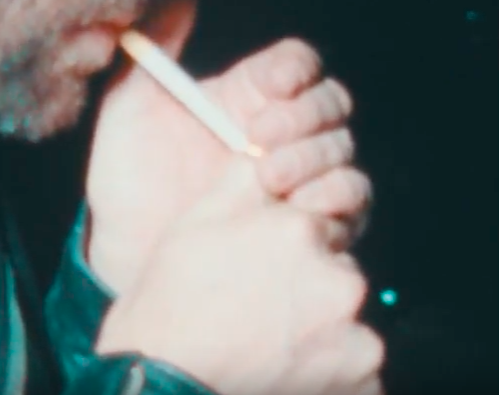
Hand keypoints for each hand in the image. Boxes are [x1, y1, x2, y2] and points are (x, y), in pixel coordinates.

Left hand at [86, 0, 370, 293]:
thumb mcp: (129, 110)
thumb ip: (155, 53)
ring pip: (342, 150)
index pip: (294, 65)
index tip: (269, 84)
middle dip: (304, 116)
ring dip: (317, 157)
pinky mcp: (306, 223)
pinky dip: (336, 197)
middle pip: (329, 104)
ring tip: (269, 179)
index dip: (292, 69)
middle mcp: (276, 135)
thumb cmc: (126, 181)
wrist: (127, 251)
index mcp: (243, 98)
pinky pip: (350, 201)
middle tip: (260, 139)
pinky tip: (296, 207)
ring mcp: (294, 179)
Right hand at [96, 157, 383, 394]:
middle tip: (264, 308)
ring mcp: (354, 336)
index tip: (264, 271)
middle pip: (336, 272)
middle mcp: (340, 279)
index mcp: (302, 231)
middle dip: (310, 285)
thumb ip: (244, 178)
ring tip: (272, 343)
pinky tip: (288, 368)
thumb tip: (263, 152)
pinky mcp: (361, 380)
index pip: (317, 227)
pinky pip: (357, 368)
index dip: (287, 249)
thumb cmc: (173, 300)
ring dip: (321, 329)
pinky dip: (332, 370)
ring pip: (345, 319)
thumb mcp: (200, 220)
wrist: (163, 374)